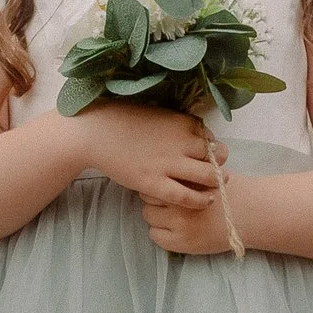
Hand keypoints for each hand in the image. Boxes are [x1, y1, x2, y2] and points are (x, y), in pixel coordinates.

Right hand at [71, 104, 218, 209]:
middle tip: (215, 168)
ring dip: (217, 181)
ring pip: (209, 176)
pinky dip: (201, 200)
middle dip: (219, 161)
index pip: (209, 135)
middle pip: (216, 155)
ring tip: (215, 185)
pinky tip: (205, 201)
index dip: (209, 144)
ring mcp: (168, 164)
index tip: (203, 150)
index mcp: (180, 121)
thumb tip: (189, 130)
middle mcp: (180, 142)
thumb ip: (174, 122)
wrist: (93, 133)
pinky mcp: (155, 183)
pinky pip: (187, 196)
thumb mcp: (153, 111)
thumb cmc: (118, 118)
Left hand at [142, 144, 241, 254]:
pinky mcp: (182, 243)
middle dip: (156, 197)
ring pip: (148, 216)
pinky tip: (174, 229)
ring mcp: (180, 224)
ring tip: (172, 215)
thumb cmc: (228, 189)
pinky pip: (155, 236)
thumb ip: (183, 170)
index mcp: (184, 181)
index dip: (158, 181)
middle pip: (147, 196)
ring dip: (157, 215)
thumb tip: (157, 167)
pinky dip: (162, 233)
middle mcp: (179, 202)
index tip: (165, 183)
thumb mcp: (205, 171)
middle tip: (168, 200)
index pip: (153, 179)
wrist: (250, 214)